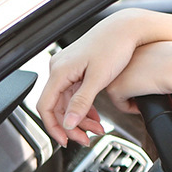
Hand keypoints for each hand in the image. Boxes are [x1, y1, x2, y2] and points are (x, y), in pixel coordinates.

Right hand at [37, 9, 171, 145]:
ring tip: (97, 130)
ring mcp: (68, 68)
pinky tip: (95, 116)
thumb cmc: (114, 47)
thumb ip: (82, 102)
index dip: (54, 127)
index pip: (46, 107)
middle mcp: (60, 69)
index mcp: (60, 71)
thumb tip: (69, 123)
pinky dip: (84, 107)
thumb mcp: (99, 79)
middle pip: (57, 106)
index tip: (67, 141)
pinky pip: (75, 93)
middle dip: (72, 126)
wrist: (126, 29)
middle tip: (87, 139)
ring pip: (67, 101)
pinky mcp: (78, 68)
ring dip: (80, 118)